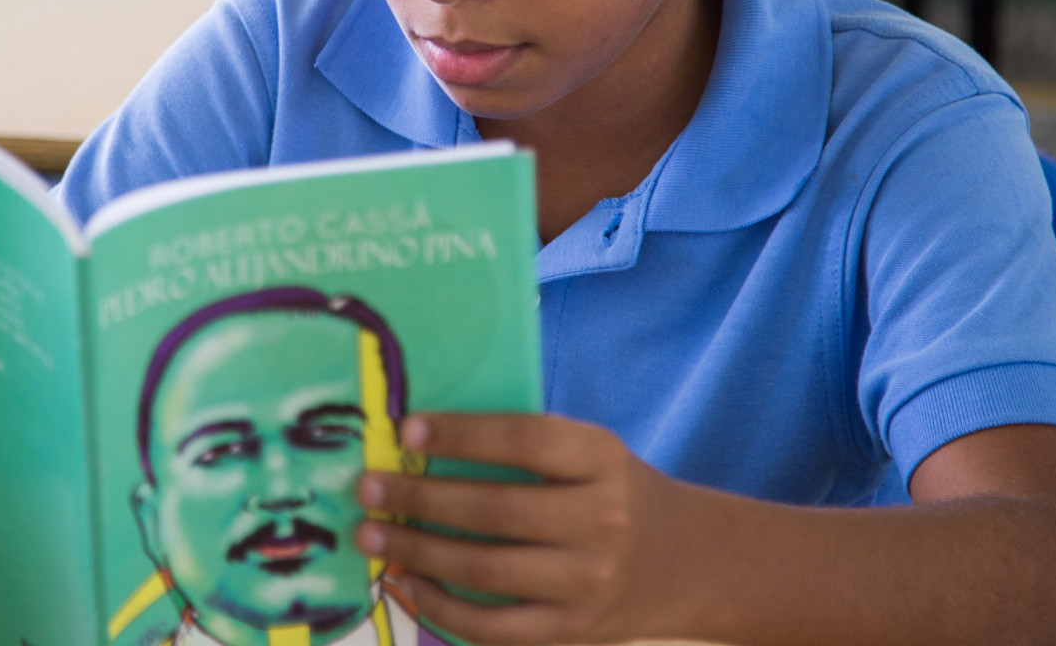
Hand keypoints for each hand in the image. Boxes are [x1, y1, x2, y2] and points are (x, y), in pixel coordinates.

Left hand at [353, 412, 684, 644]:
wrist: (688, 564)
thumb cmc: (615, 493)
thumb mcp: (591, 454)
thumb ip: (524, 447)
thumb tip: (420, 444)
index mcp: (602, 460)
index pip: (526, 440)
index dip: (463, 435)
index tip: (407, 430)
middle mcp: (600, 522)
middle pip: (495, 510)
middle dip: (419, 498)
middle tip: (367, 486)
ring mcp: (587, 585)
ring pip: (485, 570)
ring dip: (416, 551)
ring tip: (370, 533)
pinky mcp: (571, 633)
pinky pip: (493, 628)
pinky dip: (440, 607)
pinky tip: (404, 582)